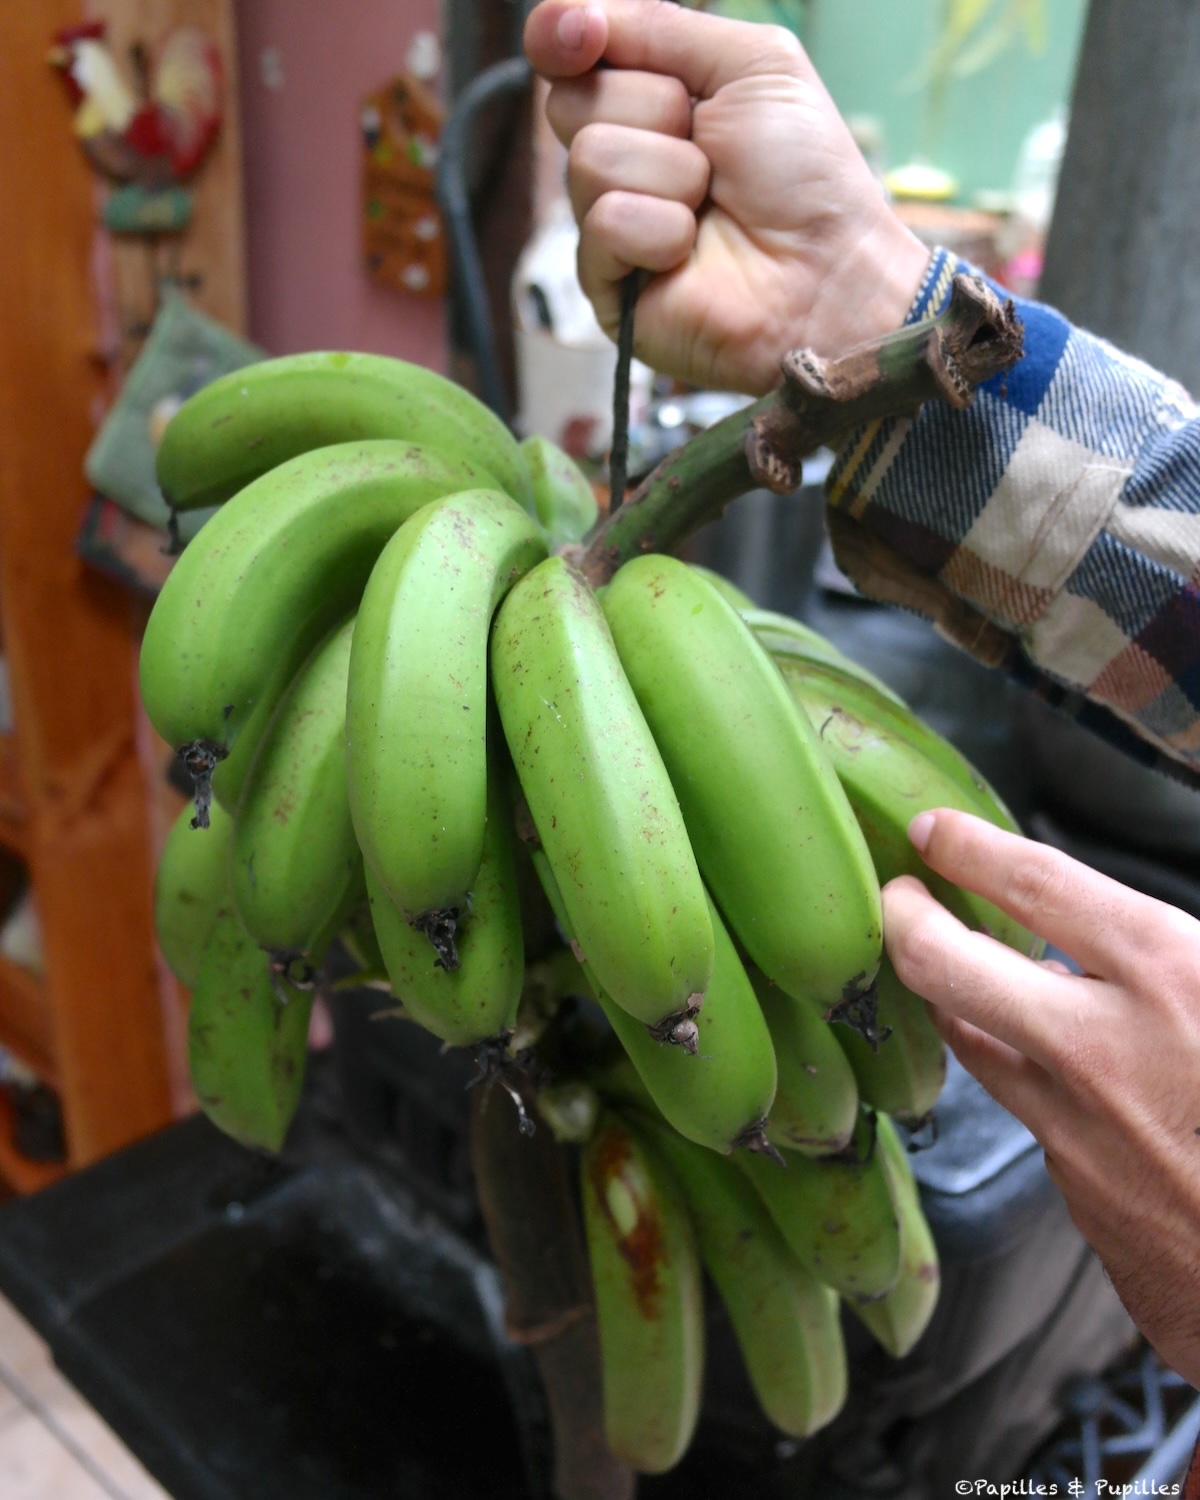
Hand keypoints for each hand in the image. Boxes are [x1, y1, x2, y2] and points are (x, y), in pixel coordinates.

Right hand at [524, 0, 928, 394]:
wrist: (827, 273)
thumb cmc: (806, 177)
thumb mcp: (755, 65)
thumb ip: (665, 27)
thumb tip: (578, 14)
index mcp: (653, 96)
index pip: (570, 54)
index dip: (561, 35)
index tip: (581, 32)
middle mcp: (623, 155)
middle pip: (572, 100)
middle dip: (654, 111)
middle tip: (711, 149)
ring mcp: (610, 220)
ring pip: (588, 159)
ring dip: (670, 174)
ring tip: (710, 205)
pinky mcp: (606, 283)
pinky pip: (603, 224)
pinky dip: (660, 230)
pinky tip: (689, 253)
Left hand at [884, 808, 1199, 1384]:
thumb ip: (1184, 953)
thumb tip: (1131, 927)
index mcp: (1175, 977)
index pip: (1036, 884)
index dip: (969, 847)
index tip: (934, 831)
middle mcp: (1104, 1050)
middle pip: (944, 963)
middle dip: (904, 918)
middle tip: (897, 895)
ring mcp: (1078, 1129)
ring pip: (968, 1040)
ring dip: (952, 995)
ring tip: (949, 962)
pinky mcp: (1078, 1192)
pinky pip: (1027, 1111)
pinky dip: (1024, 1072)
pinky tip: (1044, 1060)